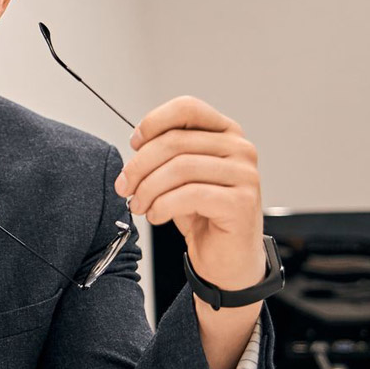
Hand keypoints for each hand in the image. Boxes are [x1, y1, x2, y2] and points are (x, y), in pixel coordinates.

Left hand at [114, 96, 264, 290]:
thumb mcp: (180, 177)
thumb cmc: (204, 216)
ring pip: (179, 168)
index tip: (134, 144)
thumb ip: (167, 153)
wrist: (228, 260)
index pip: (187, 108)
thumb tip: (137, 142)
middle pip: (176, 141)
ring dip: (148, 189)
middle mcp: (240, 149)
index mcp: (226, 133)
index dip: (154, 122)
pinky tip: (156, 216)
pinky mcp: (241, 203)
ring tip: (139, 205)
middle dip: (140, 165)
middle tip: (125, 186)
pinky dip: (163, 206)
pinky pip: (190, 195)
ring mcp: (245, 175)